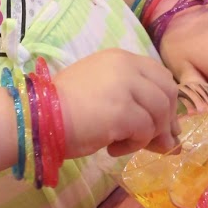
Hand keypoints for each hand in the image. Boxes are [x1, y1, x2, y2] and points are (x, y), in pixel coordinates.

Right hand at [54, 49, 178, 157]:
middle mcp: (126, 66)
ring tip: (124, 144)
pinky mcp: (123, 112)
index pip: (160, 75)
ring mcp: (125, 87)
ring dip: (148, 135)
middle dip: (166, 120)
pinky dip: (133, 145)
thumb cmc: (61, 107)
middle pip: (167, 91)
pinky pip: (145, 132)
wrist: (36, 117)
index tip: (161, 124)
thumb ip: (133, 104)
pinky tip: (112, 148)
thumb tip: (170, 138)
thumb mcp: (101, 94)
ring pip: (160, 112)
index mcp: (120, 58)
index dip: (166, 101)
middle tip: (155, 141)